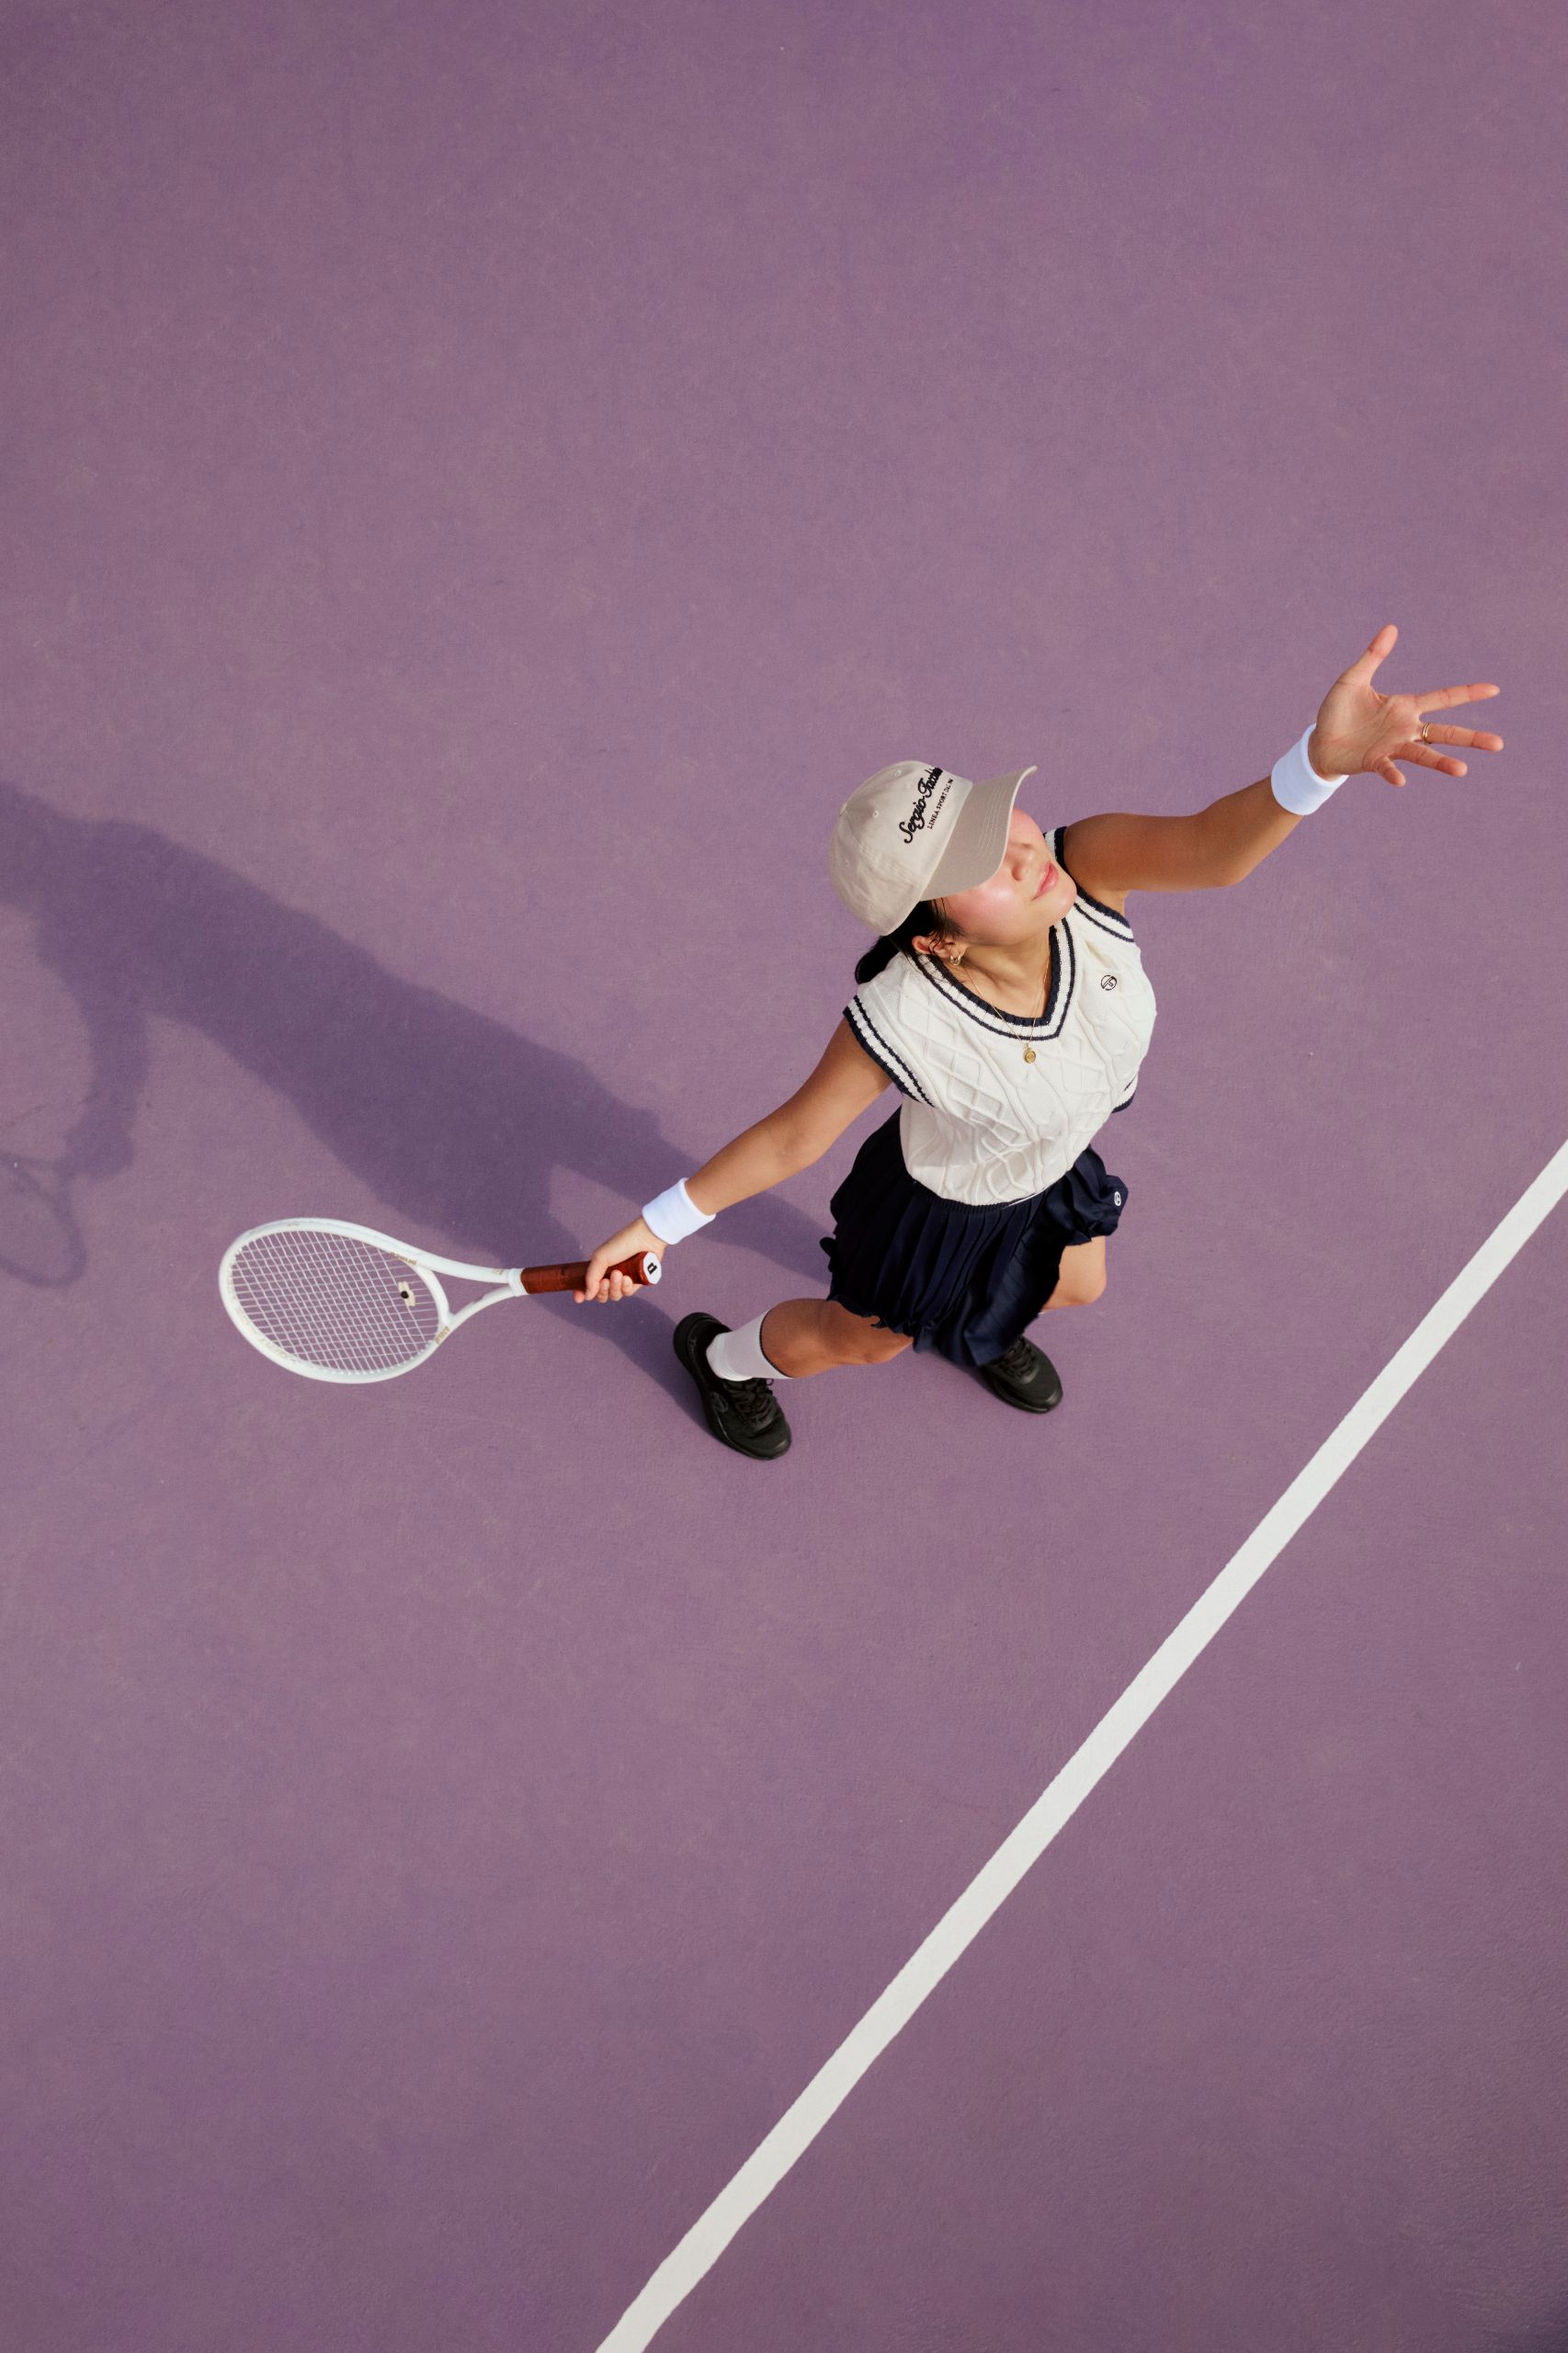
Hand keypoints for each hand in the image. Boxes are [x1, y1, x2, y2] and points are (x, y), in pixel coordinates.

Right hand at [573, 1217, 664, 1303]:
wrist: (646, 1238)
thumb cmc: (621, 1244)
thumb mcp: (600, 1258)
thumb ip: (591, 1278)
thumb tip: (587, 1296)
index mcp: (599, 1268)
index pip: (588, 1286)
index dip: (582, 1293)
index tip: (578, 1298)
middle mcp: (610, 1275)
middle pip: (601, 1295)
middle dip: (602, 1291)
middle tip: (605, 1281)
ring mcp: (623, 1279)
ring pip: (614, 1295)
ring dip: (615, 1287)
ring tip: (618, 1274)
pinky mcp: (636, 1282)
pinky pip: (627, 1293)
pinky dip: (626, 1287)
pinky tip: (628, 1278)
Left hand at [1310, 623, 1502, 787]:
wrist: (1319, 742)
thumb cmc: (1338, 710)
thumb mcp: (1353, 679)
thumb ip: (1373, 656)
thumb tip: (1391, 627)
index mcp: (1405, 706)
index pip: (1443, 698)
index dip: (1468, 693)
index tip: (1495, 689)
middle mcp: (1405, 728)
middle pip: (1444, 732)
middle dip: (1470, 738)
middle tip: (1498, 744)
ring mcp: (1392, 747)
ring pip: (1424, 755)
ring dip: (1442, 762)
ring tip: (1462, 770)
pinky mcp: (1374, 762)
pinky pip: (1387, 767)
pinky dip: (1393, 773)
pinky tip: (1400, 780)